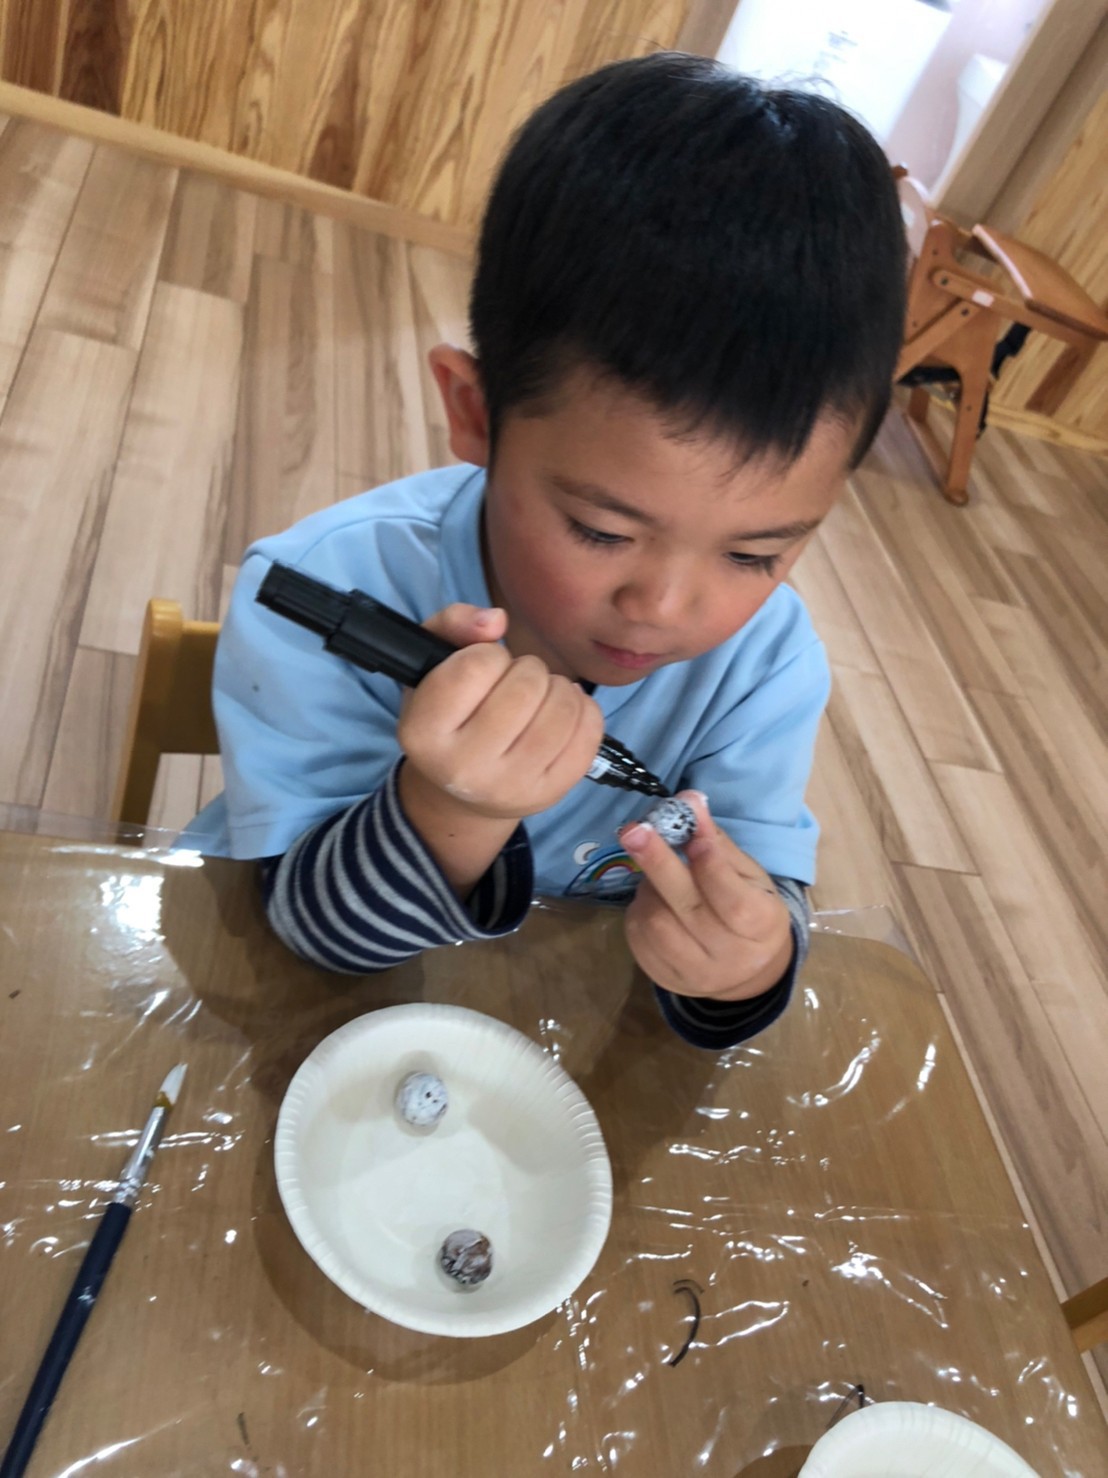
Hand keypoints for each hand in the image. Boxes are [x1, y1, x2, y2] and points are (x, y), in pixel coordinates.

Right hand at [396, 604, 604, 821]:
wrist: (460, 794)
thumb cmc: (448, 717)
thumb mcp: (431, 665)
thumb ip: (454, 625)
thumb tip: (496, 620)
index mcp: (423, 732)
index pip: (477, 665)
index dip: (488, 654)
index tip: (483, 668)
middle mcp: (463, 767)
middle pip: (526, 686)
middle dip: (528, 670)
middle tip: (516, 682)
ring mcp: (510, 786)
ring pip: (562, 709)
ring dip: (558, 688)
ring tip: (540, 696)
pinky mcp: (550, 794)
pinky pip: (588, 735)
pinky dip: (584, 710)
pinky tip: (564, 712)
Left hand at [620, 793, 793, 1001]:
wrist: (744, 972)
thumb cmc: (749, 909)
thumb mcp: (747, 875)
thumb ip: (717, 843)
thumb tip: (688, 801)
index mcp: (762, 926)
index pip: (733, 900)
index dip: (711, 866)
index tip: (691, 832)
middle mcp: (730, 956)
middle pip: (688, 909)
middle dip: (658, 864)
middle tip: (634, 830)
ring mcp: (695, 974)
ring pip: (656, 922)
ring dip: (649, 887)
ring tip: (659, 874)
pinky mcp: (664, 979)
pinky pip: (638, 936)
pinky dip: (640, 908)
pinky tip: (653, 899)